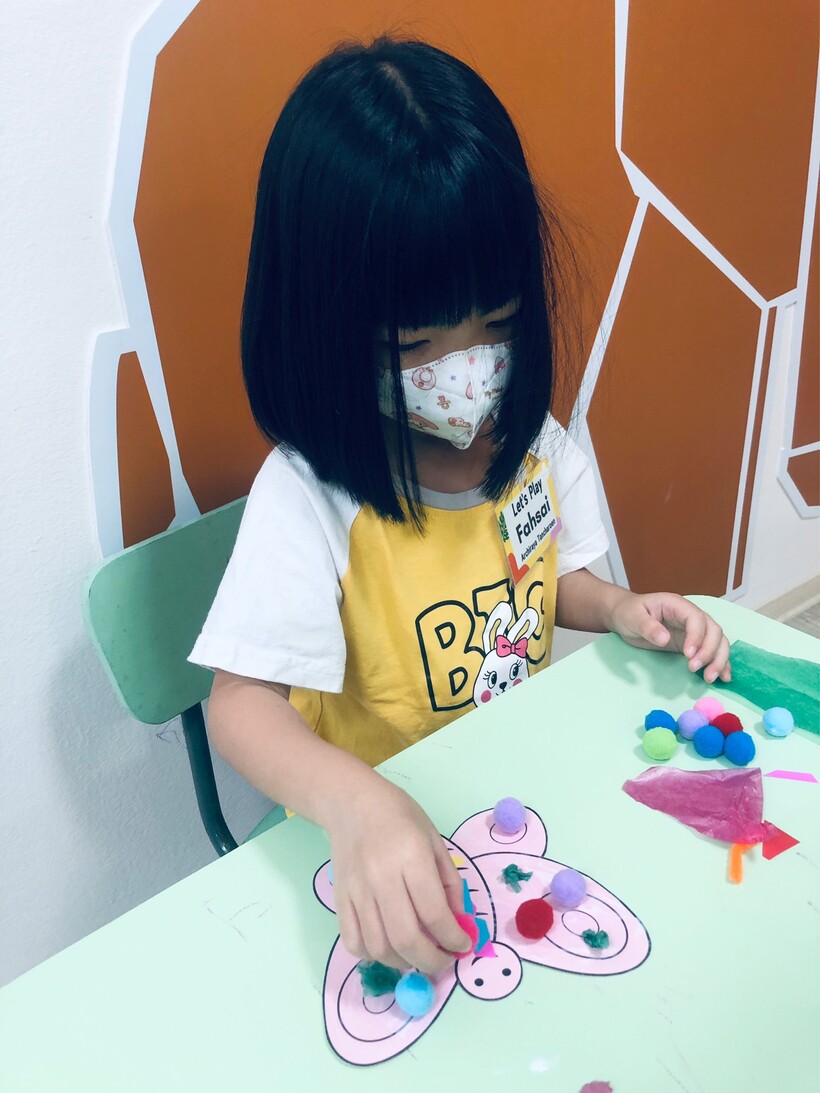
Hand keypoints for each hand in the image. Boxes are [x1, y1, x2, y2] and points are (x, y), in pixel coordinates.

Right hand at [325, 778, 470, 974]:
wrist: (352, 803)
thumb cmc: (399, 816)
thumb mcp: (434, 840)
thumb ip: (449, 883)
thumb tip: (459, 923)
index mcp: (411, 858)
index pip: (434, 913)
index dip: (453, 938)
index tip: (463, 946)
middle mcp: (381, 878)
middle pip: (406, 938)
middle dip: (431, 960)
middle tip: (443, 961)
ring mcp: (357, 891)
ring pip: (379, 946)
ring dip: (403, 962)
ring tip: (418, 955)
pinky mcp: (339, 899)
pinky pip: (353, 941)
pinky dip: (373, 955)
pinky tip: (388, 947)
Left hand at [606, 590, 730, 683]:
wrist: (624, 616)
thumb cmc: (628, 612)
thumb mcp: (632, 617)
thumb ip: (647, 626)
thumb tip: (664, 638)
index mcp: (677, 605)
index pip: (696, 618)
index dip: (697, 636)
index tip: (688, 654)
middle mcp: (690, 616)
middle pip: (713, 630)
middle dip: (710, 651)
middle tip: (695, 668)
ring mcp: (694, 630)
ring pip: (718, 641)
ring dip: (718, 659)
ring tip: (709, 678)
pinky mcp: (692, 643)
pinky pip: (712, 651)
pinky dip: (719, 663)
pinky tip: (723, 677)